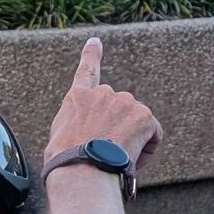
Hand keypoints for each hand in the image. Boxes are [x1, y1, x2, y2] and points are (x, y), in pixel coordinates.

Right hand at [43, 37, 162, 179]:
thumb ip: (76, 127)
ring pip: (136, 126)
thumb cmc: (66, 166)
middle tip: (106, 155)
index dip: (91, 56)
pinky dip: (145, 151)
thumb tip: (86, 138)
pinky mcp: (143, 114)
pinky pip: (152, 137)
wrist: (81, 171)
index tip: (95, 42)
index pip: (86, 72)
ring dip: (131, 143)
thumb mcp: (60, 141)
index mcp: (78, 99)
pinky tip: (128, 160)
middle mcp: (102, 94)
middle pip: (120, 114)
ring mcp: (124, 101)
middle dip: (119, 132)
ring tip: (113, 160)